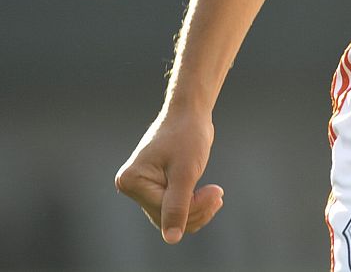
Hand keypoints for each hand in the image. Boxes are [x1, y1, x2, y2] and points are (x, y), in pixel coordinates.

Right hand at [114, 107, 224, 243]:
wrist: (190, 113)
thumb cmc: (187, 135)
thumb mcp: (185, 173)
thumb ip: (178, 206)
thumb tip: (171, 238)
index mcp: (131, 180)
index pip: (165, 211)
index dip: (194, 207)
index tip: (218, 192)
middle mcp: (132, 185)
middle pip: (167, 218)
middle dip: (196, 209)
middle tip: (219, 193)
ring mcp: (143, 187)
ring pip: (172, 217)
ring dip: (197, 210)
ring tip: (216, 194)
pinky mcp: (155, 187)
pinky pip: (174, 209)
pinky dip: (193, 205)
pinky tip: (208, 195)